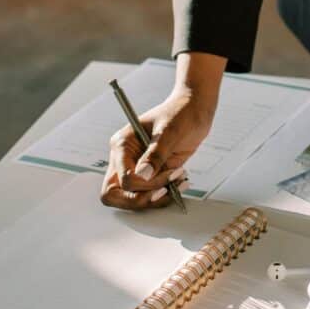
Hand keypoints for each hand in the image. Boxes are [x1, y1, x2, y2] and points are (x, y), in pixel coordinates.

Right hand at [100, 52, 225, 210]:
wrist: (194, 109)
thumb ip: (155, 154)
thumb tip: (142, 175)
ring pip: (131, 198)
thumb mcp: (170, 131)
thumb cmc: (181, 112)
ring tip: (178, 181)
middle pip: (114, 194)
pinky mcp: (151, 174)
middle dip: (140, 199)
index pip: (124, 178)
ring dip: (155, 198)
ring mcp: (136, 168)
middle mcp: (124, 159)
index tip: (170, 174)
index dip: (146, 184)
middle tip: (164, 192)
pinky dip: (164, 196)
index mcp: (122, 145)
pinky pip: (149, 195)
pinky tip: (180, 181)